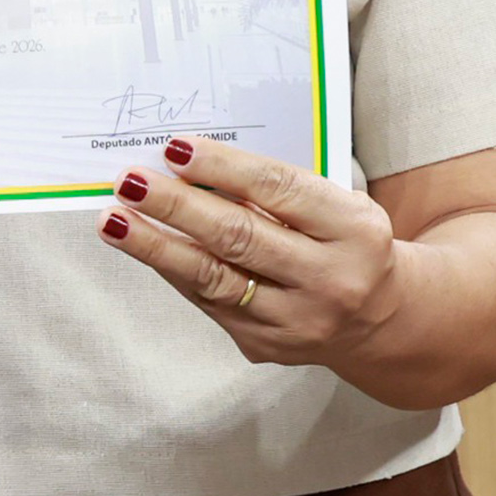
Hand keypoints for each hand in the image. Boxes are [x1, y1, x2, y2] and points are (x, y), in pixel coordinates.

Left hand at [95, 136, 402, 370]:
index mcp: (354, 229)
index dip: (223, 167)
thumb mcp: (337, 205)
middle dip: (177, 206)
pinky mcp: (266, 346)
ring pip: (214, 279)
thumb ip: (278, 191)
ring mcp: (296, 320)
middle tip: (131, 182)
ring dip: (156, 246)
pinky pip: (209, 303)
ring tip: (114, 220)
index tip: (175, 148)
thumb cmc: (347, 242)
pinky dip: (173, 270)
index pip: (278, 190)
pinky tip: (145, 246)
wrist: (380, 318)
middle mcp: (329, 279)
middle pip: (239, 237)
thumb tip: (193, 165)